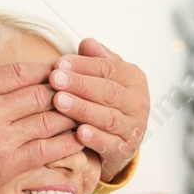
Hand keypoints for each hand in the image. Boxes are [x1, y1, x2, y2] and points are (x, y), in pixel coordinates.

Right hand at [0, 23, 82, 193]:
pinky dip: (68, 142)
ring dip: (71, 113)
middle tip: (81, 86)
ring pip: (49, 120)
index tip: (61, 68)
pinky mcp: (8, 164)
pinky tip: (81, 136)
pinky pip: (46, 150)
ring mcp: (1, 139)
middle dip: (64, 88)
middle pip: (41, 93)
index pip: (22, 72)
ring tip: (87, 108)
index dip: (46, 69)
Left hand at [47, 38, 148, 181]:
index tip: (59, 63)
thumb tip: (87, 43)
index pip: (108, 68)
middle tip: (55, 79)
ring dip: (82, 109)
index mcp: (134, 79)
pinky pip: (110, 144)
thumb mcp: (105, 76)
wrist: (121, 137)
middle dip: (80, 84)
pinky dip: (95, 139)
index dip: (83, 65)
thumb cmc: (108, 100)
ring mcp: (133, 128)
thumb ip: (97, 59)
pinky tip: (79, 133)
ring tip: (59, 102)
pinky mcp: (125, 150)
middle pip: (108, 91)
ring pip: (108, 118)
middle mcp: (138, 103)